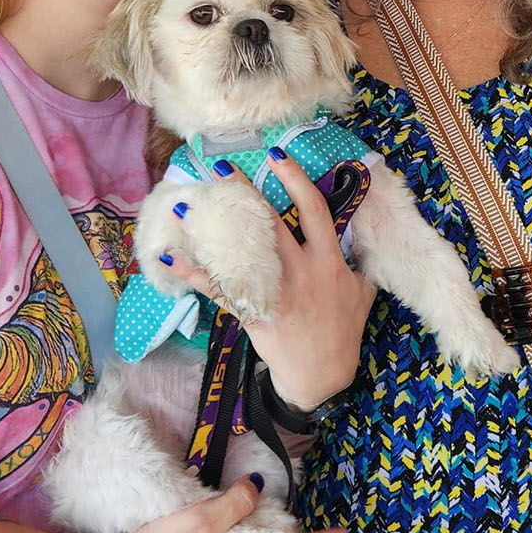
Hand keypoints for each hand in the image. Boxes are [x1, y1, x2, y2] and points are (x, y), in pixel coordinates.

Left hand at [166, 154, 376, 410]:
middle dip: (245, 194)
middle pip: (270, 223)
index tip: (277, 156)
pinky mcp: (252, 313)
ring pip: (240, 252)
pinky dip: (191, 274)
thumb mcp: (363, 294)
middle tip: (222, 169)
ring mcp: (274, 292)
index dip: (296, 180)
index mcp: (329, 262)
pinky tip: (169, 258)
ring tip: (185, 206)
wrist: (323, 376)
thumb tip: (354, 237)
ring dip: (209, 229)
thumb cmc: (343, 333)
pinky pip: (217, 289)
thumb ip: (356, 264)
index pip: (313, 211)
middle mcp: (301, 272)